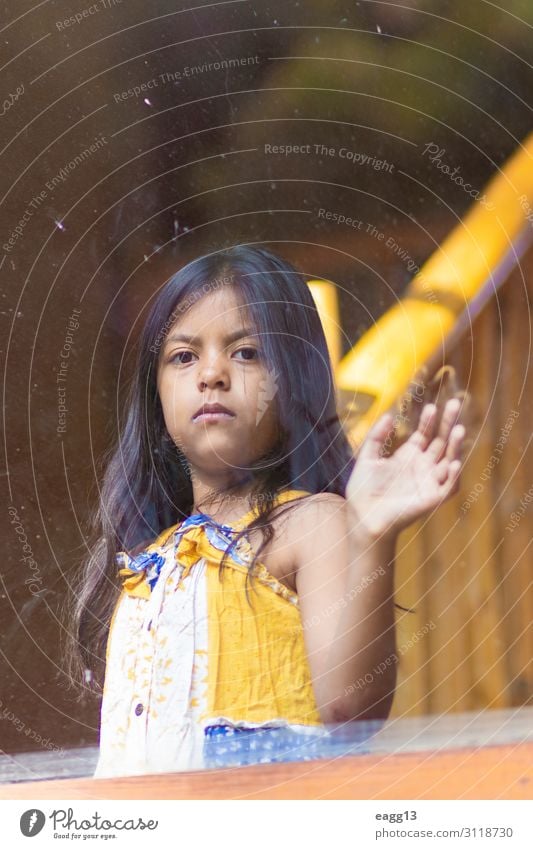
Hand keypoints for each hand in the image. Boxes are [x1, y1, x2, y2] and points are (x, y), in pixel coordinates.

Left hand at [346, 398, 464, 538]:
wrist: (362, 518)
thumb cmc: (363, 491)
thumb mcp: (367, 458)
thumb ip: (376, 437)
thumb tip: (388, 415)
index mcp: (408, 456)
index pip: (425, 433)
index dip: (429, 420)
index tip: (430, 406)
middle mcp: (423, 467)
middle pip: (441, 441)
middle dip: (448, 423)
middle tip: (455, 403)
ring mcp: (429, 482)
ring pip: (449, 460)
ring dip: (456, 446)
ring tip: (459, 429)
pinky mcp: (432, 499)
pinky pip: (448, 487)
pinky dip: (453, 476)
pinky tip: (453, 463)